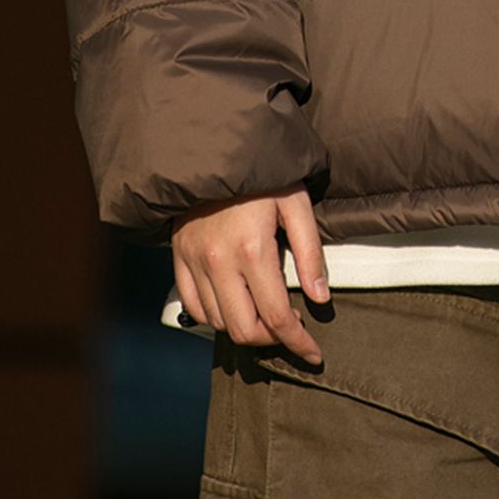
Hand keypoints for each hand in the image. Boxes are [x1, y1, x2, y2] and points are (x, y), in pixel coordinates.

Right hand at [171, 185, 329, 365]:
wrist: (215, 145)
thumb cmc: (263, 173)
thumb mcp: (296, 202)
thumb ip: (309, 252)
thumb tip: (320, 298)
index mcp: (252, 249)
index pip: (277, 316)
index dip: (299, 342)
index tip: (314, 353)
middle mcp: (218, 262)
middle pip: (244, 330)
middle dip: (272, 341)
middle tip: (291, 329)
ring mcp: (194, 261)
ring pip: (218, 323)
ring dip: (244, 329)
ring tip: (265, 314)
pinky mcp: (179, 257)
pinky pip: (192, 306)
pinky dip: (214, 316)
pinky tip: (234, 305)